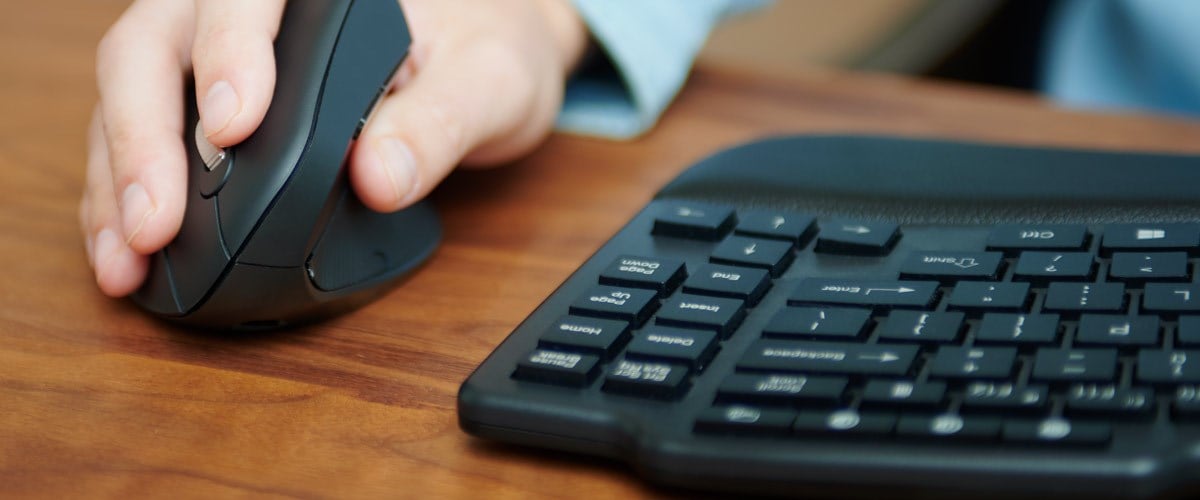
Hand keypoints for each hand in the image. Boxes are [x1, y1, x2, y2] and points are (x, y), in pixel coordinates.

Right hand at [81, 0, 586, 295]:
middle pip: (158, 45)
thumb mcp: (491, 81)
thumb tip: (378, 177)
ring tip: (127, 257)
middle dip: (144, 137)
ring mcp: (221, 51)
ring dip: (120, 178)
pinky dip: (128, 195)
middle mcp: (255, 6)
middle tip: (157, 223)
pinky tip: (127, 251)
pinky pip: (149, 137)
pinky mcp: (212, 100)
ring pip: (135, 93)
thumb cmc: (489, 48)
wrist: (490, 52)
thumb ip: (441, 122)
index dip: (227, 55)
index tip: (233, 129)